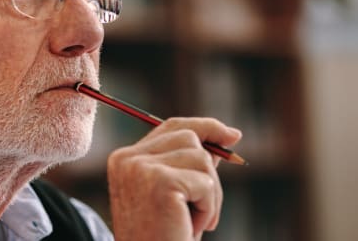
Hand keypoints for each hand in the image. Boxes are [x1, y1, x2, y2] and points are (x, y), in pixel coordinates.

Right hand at [106, 117, 241, 240]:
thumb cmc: (163, 237)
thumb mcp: (176, 196)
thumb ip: (191, 164)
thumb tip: (226, 136)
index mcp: (124, 159)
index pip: (170, 127)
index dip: (205, 127)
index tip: (233, 135)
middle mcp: (127, 159)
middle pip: (188, 136)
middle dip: (209, 171)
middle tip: (204, 209)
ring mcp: (141, 169)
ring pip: (201, 159)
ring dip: (209, 194)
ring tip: (192, 221)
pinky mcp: (161, 183)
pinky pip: (206, 183)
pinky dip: (208, 209)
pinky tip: (190, 228)